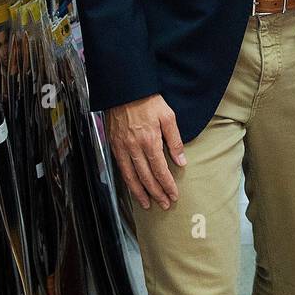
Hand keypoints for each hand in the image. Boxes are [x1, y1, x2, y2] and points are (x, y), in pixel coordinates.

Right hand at [105, 94, 185, 210]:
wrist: (125, 90)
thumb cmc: (148, 101)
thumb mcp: (168, 117)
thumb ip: (174, 140)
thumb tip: (181, 161)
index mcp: (149, 140)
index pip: (160, 170)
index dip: (167, 185)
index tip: (174, 195)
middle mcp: (134, 147)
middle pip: (146, 177)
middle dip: (156, 193)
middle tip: (165, 204)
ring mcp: (122, 148)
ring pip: (131, 177)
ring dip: (140, 193)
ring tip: (148, 204)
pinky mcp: (114, 145)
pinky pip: (121, 169)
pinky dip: (127, 182)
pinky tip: (133, 188)